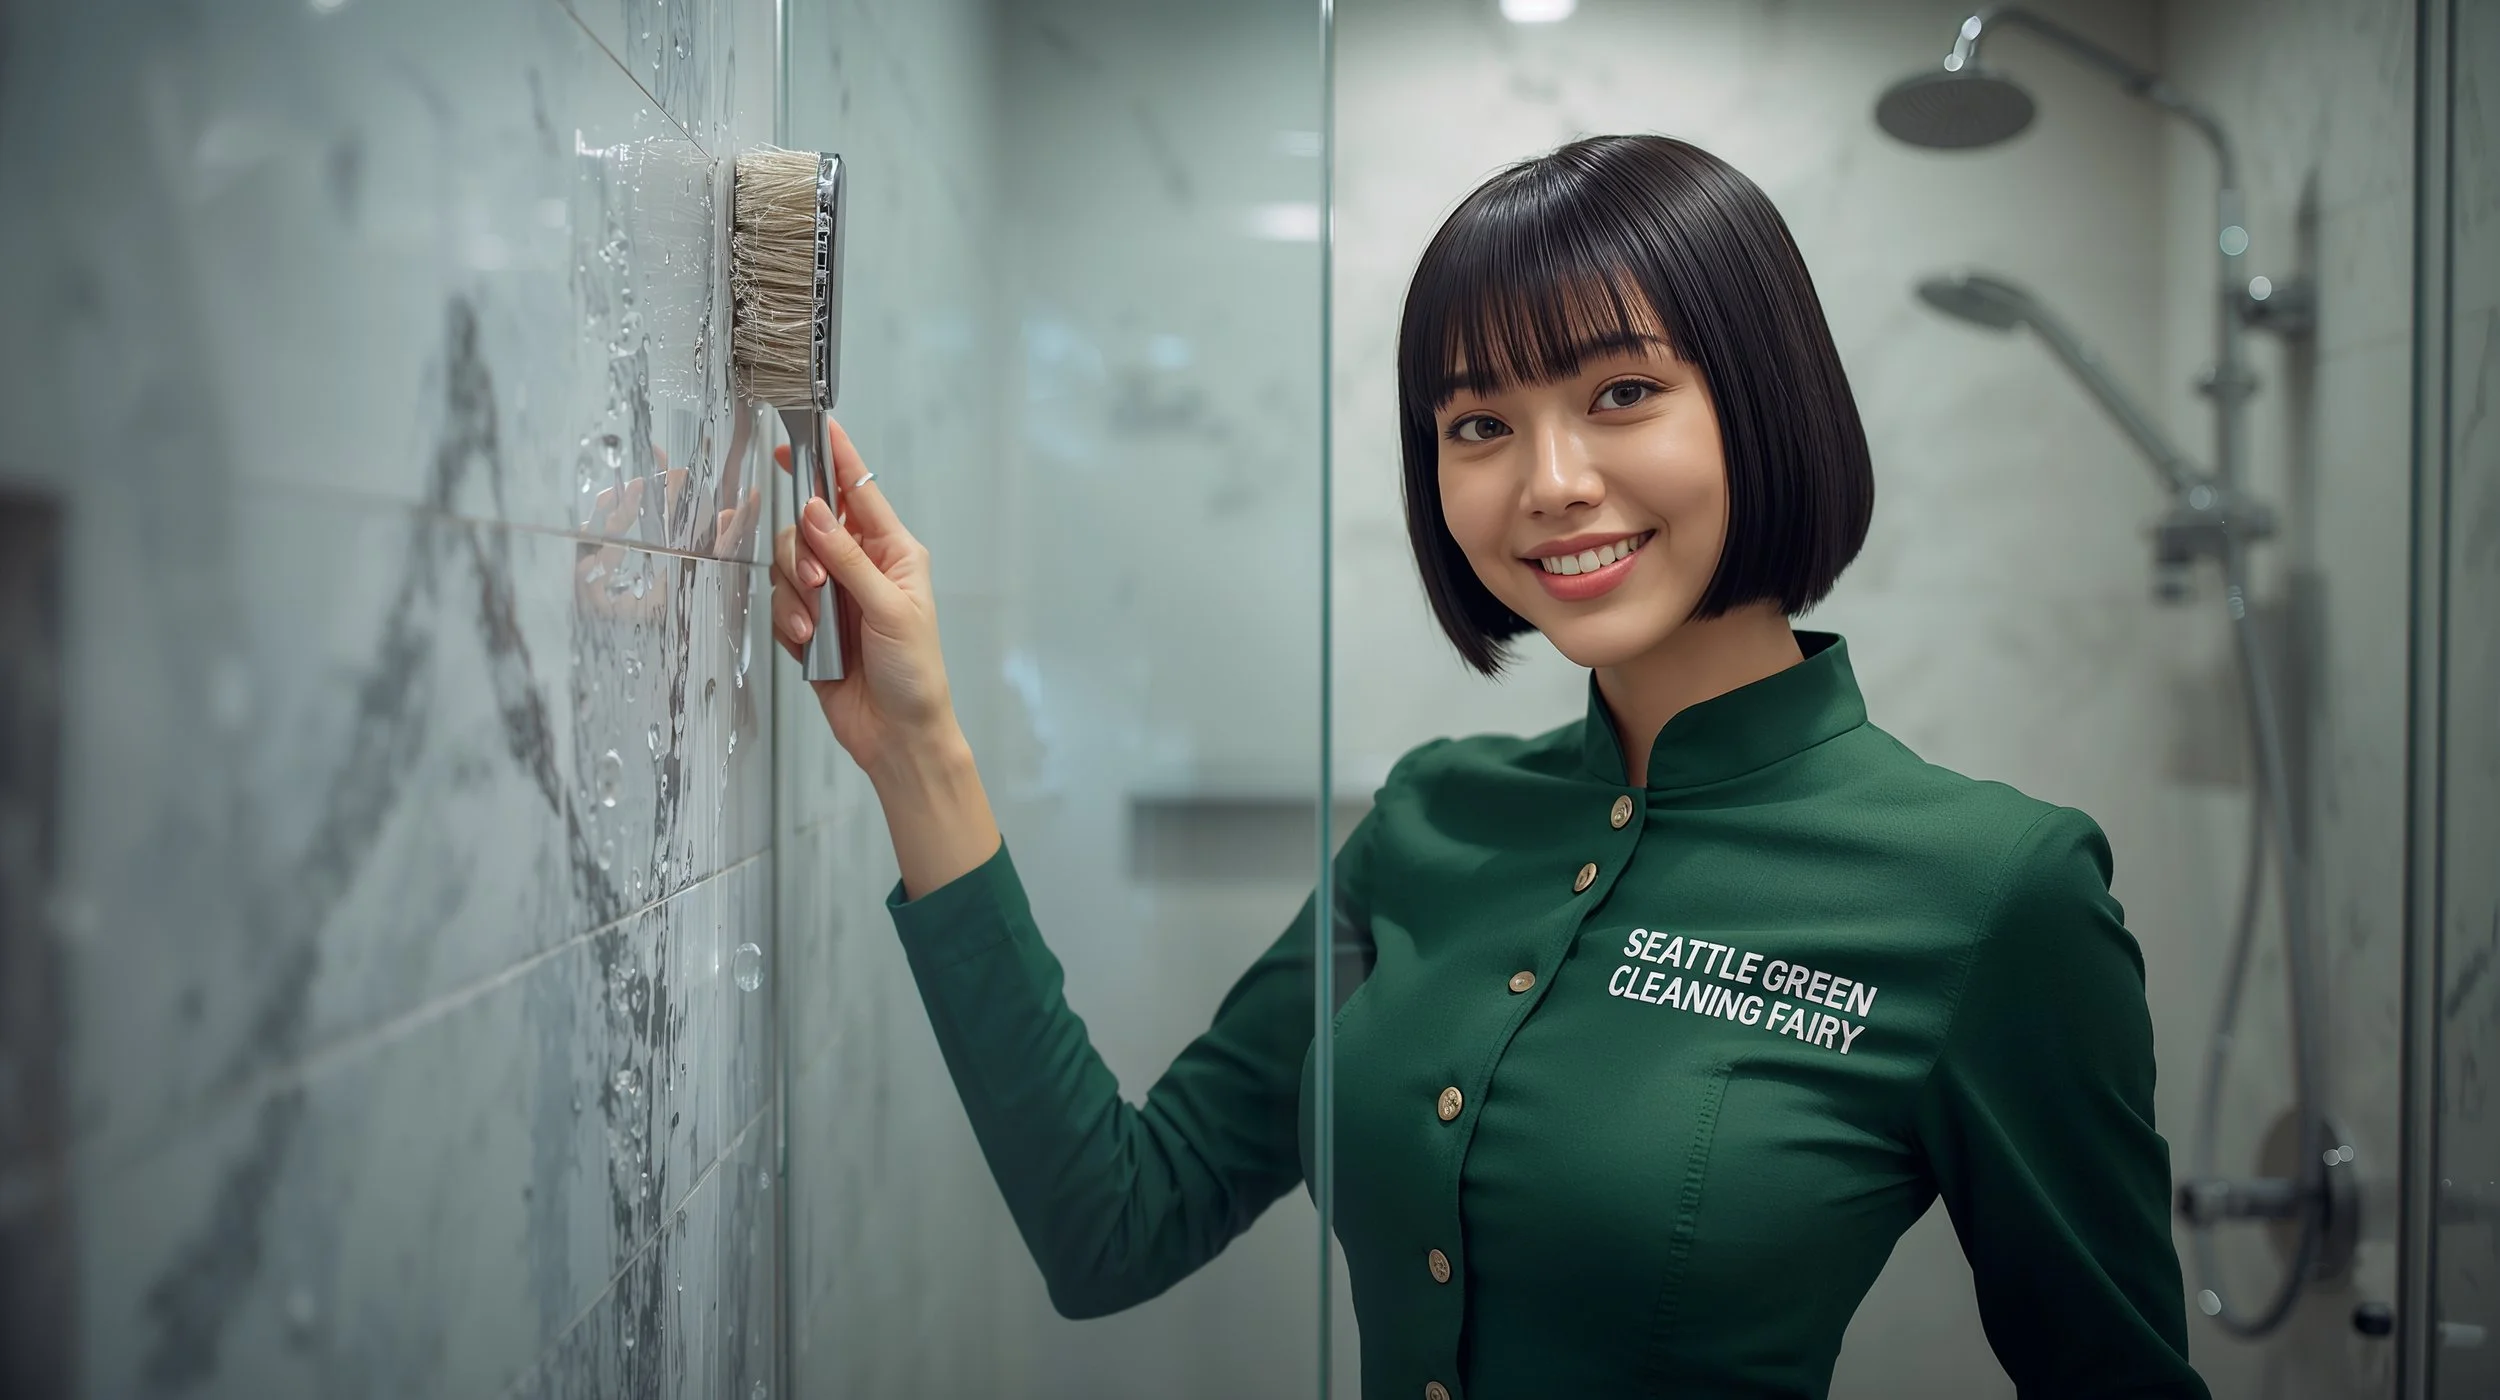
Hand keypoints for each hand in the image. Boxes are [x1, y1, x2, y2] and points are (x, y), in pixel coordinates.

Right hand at [771, 415, 959, 773]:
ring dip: (796, 594)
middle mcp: (860, 566)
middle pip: (808, 527)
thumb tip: (814, 511)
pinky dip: (789, 623)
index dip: (833, 459)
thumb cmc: (915, 673)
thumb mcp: (890, 608)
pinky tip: (811, 647)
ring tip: (818, 627)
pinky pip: (780, 605)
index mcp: (893, 552)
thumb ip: (848, 559)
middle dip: (804, 552)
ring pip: (788, 565)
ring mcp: (833, 596)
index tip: (814, 426)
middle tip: (818, 583)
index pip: (857, 492)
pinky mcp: (809, 627)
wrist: (897, 735)